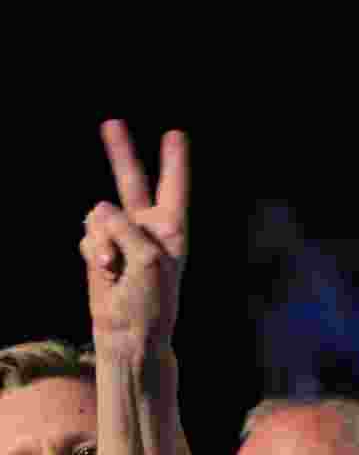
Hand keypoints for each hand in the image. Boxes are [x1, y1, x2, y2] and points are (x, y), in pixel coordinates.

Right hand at [80, 120, 188, 359]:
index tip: (175, 134)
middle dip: (122, 152)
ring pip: (99, 215)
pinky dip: (92, 251)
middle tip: (112, 123)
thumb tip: (99, 209)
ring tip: (114, 267)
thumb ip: (126, 226)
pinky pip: (88, 236)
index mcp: (172, 228)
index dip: (174, 160)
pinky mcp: (100, 249)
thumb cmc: (152, 299)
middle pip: (133, 181)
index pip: (174, 187)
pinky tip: (104, 272)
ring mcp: (121, 236)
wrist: (129, 331)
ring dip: (101, 239)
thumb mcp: (148, 258)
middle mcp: (147, 227)